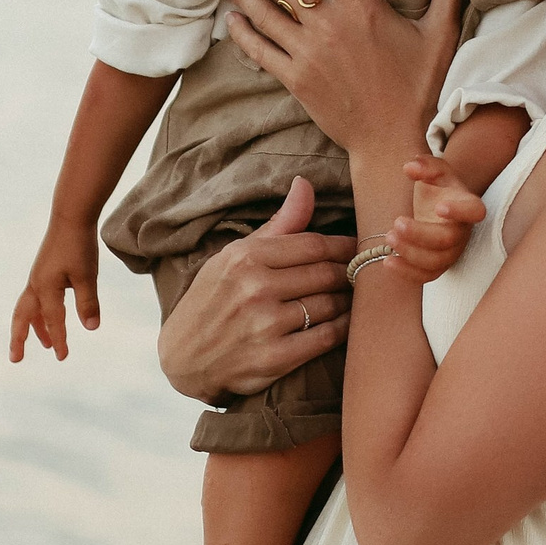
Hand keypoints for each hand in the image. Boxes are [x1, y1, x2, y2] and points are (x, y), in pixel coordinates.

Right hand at [10, 216, 99, 360]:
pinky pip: (35, 299)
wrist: (70, 216)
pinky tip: (50, 316)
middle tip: (15, 359)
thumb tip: (91, 328)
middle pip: (22, 318)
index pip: (53, 321)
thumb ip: (88, 303)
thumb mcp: (87, 276)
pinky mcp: (43, 271)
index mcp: (45, 288)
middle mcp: (36, 285)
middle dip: (19, 339)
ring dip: (32, 327)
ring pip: (28, 309)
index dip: (59, 340)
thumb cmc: (79, 245)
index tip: (62, 357)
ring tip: (43, 344)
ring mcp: (37, 277)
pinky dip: (39, 313)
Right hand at [158, 177, 356, 401]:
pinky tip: (347, 322)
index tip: (358, 248)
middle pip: (326, 273)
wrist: (183, 358)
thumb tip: (305, 185)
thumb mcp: (233, 257)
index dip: (344, 245)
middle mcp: (255, 288)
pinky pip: (326, 337)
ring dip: (349, 300)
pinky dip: (344, 328)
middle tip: (362, 273)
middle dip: (349, 273)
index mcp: (245, 257)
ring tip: (354, 296)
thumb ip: (277, 226)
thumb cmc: (212, 300)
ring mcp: (265, 325)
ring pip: (330, 304)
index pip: (313, 244)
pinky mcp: (275, 359)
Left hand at [213, 0, 470, 162]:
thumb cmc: (420, 87)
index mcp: (359, 5)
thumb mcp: (441, 33)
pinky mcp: (295, 80)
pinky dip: (242, 32)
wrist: (396, 141)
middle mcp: (328, 24)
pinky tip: (230, 19)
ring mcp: (307, 53)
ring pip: (262, 11)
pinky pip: (260, 50)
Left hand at [384, 156, 487, 284]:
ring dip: (411, 253)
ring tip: (389, 238)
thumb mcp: (435, 171)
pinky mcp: (438, 266)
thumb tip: (410, 167)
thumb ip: (426, 165)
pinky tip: (388, 261)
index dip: (460, 212)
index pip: (473, 211)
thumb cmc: (439, 188)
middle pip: (447, 240)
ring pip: (436, 261)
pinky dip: (407, 273)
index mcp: (467, 205)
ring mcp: (452, 252)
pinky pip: (426, 276)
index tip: (439, 207)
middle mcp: (463, 232)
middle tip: (397, 222)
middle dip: (420, 234)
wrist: (437, 208)